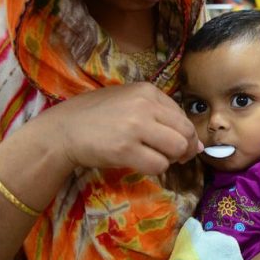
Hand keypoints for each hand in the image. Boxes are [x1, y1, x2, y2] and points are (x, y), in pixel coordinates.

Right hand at [32, 82, 202, 174]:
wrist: (62, 130)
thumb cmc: (97, 117)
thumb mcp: (130, 103)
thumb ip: (162, 117)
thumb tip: (198, 145)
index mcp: (148, 91)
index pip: (183, 116)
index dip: (184, 134)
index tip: (173, 144)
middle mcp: (145, 105)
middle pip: (186, 132)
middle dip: (184, 149)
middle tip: (172, 157)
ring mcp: (135, 126)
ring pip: (177, 148)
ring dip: (170, 159)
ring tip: (154, 158)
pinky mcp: (125, 149)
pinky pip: (159, 165)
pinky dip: (156, 169)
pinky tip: (141, 164)